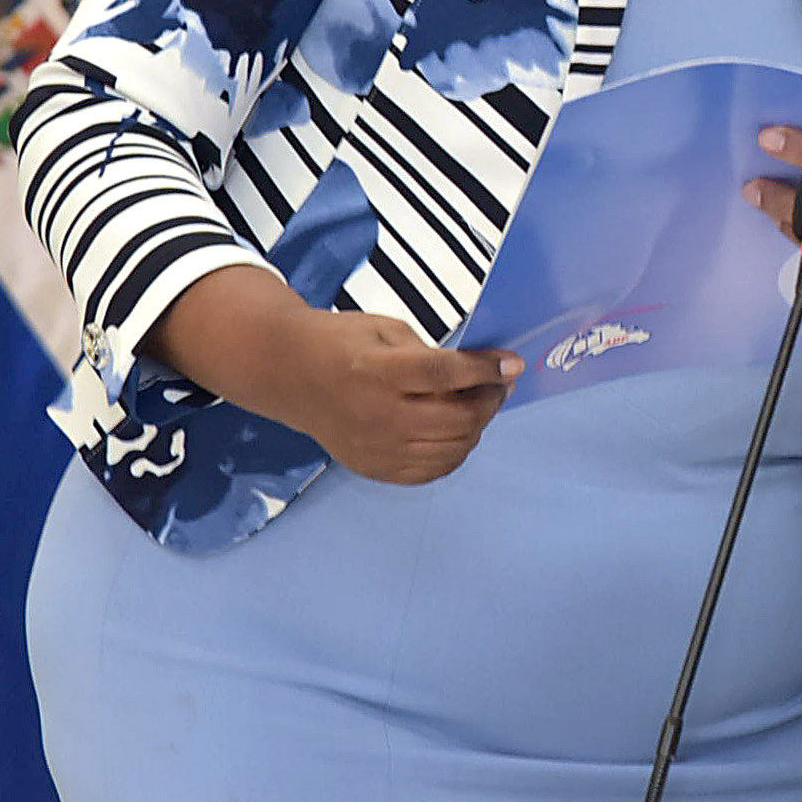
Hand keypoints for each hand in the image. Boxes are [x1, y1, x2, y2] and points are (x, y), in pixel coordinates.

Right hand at [147, 269, 521, 485]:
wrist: (289, 374)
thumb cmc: (342, 342)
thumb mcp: (386, 330)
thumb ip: (429, 354)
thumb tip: (477, 375)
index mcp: (377, 372)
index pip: (444, 375)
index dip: (485, 370)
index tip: (513, 364)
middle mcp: (376, 416)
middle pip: (454, 419)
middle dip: (489, 400)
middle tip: (500, 384)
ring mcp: (375, 449)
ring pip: (450, 449)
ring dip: (477, 427)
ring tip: (481, 405)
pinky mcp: (373, 468)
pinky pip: (429, 471)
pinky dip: (455, 453)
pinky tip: (459, 432)